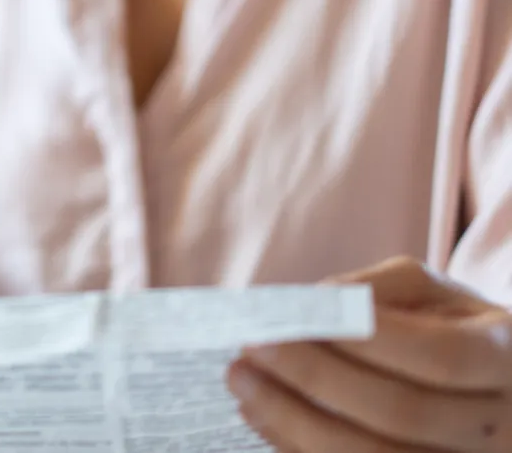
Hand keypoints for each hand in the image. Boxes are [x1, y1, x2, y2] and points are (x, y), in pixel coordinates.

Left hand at [226, 257, 511, 450]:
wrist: (492, 394)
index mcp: (505, 358)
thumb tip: (308, 306)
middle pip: (402, 413)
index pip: (440, 356)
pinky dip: (302, 451)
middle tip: (247, 346)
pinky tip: (263, 419)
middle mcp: (503, 428)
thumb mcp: (431, 295)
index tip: (292, 316)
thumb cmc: (450, 328)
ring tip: (242, 384)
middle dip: (314, 377)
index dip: (367, 338)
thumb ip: (376, 291)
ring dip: (297, 423)